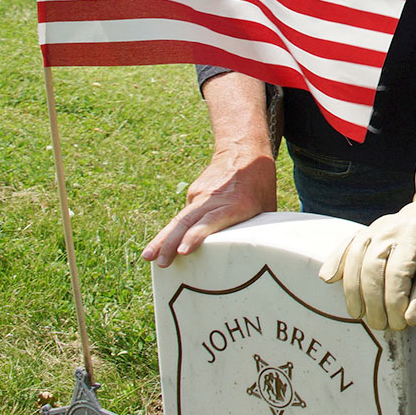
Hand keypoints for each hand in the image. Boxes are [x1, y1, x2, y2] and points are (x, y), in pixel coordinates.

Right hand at [142, 148, 276, 267]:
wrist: (244, 151)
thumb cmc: (260, 184)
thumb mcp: (267, 206)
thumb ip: (260, 230)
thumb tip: (261, 257)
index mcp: (237, 204)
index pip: (212, 220)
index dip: (197, 236)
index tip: (183, 250)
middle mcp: (215, 199)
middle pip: (188, 221)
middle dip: (171, 244)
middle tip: (160, 263)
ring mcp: (201, 195)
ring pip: (180, 219)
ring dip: (163, 239)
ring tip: (148, 256)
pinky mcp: (194, 194)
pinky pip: (183, 215)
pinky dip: (171, 231)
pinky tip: (160, 247)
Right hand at [319, 137, 415, 330]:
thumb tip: (410, 318)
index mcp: (415, 233)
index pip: (397, 270)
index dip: (394, 300)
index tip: (400, 322)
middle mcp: (391, 227)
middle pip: (371, 265)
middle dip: (372, 300)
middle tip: (380, 325)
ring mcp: (375, 228)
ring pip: (354, 256)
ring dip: (352, 288)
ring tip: (358, 314)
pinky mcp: (366, 233)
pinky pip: (346, 245)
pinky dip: (335, 261)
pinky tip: (328, 279)